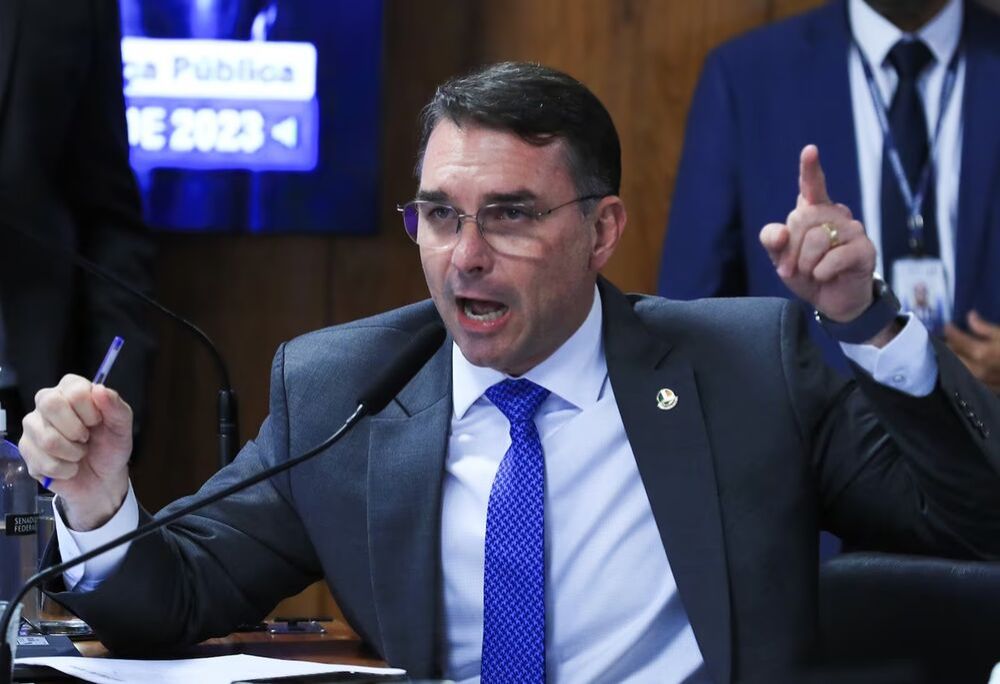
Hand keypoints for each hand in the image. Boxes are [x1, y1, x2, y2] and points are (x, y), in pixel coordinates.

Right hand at [19, 374, 132, 530]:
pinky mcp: (25, 449)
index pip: (74, 390)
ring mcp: (33, 425)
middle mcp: (47, 402)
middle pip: (50, 404)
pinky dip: (64, 470)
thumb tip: (100, 389)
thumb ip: (116, 407)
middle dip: (75, 430)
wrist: (101, 479)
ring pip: (47, 439)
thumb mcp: (122, 427)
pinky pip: (41, 462)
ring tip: (79, 454)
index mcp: (72, 389)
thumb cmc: (110, 447)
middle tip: (85, 439)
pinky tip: (69, 467)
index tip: (97, 422)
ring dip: (73, 454)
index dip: (89, 411)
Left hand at [760, 145, 877, 324]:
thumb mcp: (781, 259)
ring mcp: (853, 229)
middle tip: (794, 267)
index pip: (811, 186)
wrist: (831, 301)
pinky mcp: (865, 249)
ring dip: (806, 263)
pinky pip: (833, 258)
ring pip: (816, 239)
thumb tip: (780, 233)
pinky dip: (822, 272)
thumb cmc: (807, 273)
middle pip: (800, 219)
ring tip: (814, 272)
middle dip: (791, 249)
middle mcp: (835, 214)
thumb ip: (773, 242)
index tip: (810, 150)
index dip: (810, 169)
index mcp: (813, 211)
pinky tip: (826, 276)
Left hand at [945, 311, 999, 392]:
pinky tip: (970, 363)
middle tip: (949, 337)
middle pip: (954, 356)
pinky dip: (967, 368)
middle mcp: (977, 369)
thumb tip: (970, 316)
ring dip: (956, 358)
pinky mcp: (990, 388)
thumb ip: (985, 327)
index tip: (948, 325)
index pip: (957, 340)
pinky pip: (972, 377)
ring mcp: (982, 381)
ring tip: (957, 349)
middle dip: (949, 346)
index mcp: (980, 353)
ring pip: (960, 368)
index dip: (950, 330)